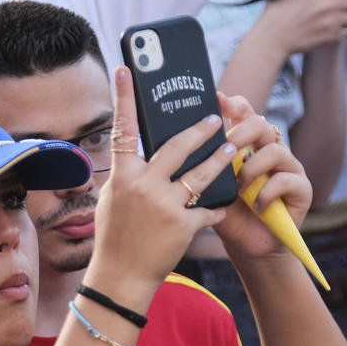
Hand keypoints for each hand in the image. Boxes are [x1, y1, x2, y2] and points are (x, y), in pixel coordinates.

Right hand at [88, 67, 232, 301]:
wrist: (122, 276)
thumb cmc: (115, 237)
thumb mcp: (113, 200)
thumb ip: (128, 174)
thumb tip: (137, 150)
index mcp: (122, 177)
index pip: (122, 129)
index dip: (124, 98)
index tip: (127, 69)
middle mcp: (143, 186)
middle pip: (178, 147)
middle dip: (200, 130)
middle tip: (215, 118)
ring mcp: (164, 206)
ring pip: (202, 174)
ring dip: (221, 159)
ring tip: (233, 147)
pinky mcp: (182, 226)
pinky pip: (207, 210)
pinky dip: (216, 208)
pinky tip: (224, 206)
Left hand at [214, 92, 314, 259]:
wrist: (247, 246)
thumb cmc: (229, 214)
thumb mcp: (212, 187)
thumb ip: (205, 164)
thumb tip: (184, 141)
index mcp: (249, 146)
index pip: (245, 113)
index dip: (234, 104)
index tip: (218, 101)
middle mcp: (270, 151)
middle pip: (261, 124)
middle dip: (241, 133)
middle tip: (226, 148)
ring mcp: (289, 168)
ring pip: (275, 151)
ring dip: (252, 169)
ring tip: (239, 189)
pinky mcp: (302, 188)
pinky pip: (286, 179)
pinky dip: (267, 193)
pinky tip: (256, 207)